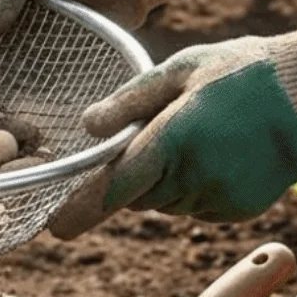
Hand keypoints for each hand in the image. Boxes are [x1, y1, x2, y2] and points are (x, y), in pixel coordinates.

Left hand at [50, 28, 296, 238]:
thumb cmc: (242, 72)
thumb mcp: (181, 69)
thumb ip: (129, 101)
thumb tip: (86, 127)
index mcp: (173, 138)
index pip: (114, 187)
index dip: (81, 210)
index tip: (54, 228)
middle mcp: (193, 176)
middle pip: (134, 194)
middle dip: (131, 173)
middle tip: (161, 131)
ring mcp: (217, 198)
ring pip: (161, 202)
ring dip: (161, 179)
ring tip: (196, 135)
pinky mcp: (236, 210)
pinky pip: (190, 206)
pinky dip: (189, 187)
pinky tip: (215, 154)